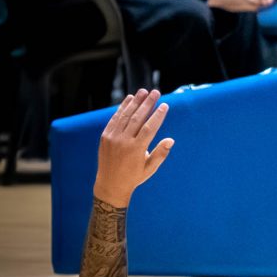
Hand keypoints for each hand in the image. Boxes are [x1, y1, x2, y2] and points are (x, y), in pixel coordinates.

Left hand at [93, 89, 172, 206]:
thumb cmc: (134, 177)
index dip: (158, 115)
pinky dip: (122, 108)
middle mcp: (123, 142)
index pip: (149, 127)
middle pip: (137, 118)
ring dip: (135, 102)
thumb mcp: (150, 168)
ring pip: (125, 116)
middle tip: (156, 92)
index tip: (164, 105)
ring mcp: (112, 138)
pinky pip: (115, 119)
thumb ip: (161, 153)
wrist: (110, 184)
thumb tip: (171, 140)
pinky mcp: (105, 136)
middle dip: (147, 103)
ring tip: (143, 91)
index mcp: (136, 149)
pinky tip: (129, 99)